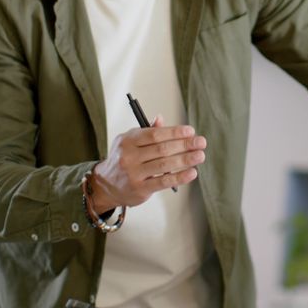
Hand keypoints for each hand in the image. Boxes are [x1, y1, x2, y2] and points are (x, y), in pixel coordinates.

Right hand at [88, 115, 206, 212]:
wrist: (105, 185)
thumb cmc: (123, 159)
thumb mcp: (129, 142)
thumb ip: (146, 132)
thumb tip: (161, 119)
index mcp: (128, 140)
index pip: (155, 134)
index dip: (175, 132)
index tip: (191, 131)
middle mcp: (129, 156)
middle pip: (162, 149)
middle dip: (185, 145)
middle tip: (201, 142)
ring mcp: (134, 174)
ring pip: (164, 165)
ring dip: (186, 159)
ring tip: (200, 156)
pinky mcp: (140, 189)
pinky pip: (164, 182)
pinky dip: (180, 177)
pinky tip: (192, 172)